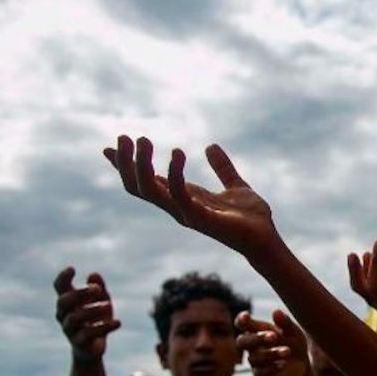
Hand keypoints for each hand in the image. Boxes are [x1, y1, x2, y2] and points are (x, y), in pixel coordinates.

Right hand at [54, 267, 120, 361]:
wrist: (91, 350)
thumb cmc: (95, 321)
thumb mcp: (101, 302)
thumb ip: (99, 289)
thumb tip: (94, 274)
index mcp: (67, 303)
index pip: (59, 288)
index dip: (62, 278)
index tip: (72, 269)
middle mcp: (64, 315)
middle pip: (64, 301)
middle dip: (80, 293)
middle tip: (97, 288)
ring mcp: (69, 330)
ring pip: (75, 318)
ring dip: (92, 310)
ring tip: (109, 306)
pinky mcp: (78, 343)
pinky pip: (88, 334)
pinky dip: (104, 327)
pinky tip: (118, 322)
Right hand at [103, 135, 278, 257]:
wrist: (267, 238)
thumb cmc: (251, 218)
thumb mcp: (236, 185)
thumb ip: (222, 168)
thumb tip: (211, 146)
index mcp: (183, 198)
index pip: (145, 182)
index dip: (126, 166)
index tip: (109, 147)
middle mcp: (178, 207)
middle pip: (138, 187)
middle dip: (126, 163)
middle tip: (125, 137)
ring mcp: (186, 213)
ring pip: (148, 191)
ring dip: (140, 165)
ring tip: (144, 140)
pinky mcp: (200, 218)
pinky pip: (177, 194)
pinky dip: (174, 173)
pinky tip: (178, 152)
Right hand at [235, 309, 309, 375]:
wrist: (302, 364)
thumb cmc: (293, 342)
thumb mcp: (293, 332)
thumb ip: (285, 322)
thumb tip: (276, 311)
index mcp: (256, 330)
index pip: (242, 324)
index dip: (241, 320)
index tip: (246, 316)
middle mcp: (252, 346)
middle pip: (242, 342)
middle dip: (256, 338)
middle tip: (274, 336)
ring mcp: (255, 360)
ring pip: (254, 358)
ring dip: (270, 354)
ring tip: (287, 351)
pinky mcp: (261, 374)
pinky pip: (261, 373)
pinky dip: (272, 368)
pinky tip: (283, 364)